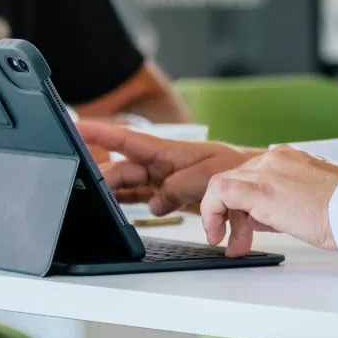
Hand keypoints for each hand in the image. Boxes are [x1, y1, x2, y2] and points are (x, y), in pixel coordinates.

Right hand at [77, 121, 258, 215]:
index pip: (129, 140)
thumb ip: (181, 184)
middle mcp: (165, 165)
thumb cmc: (243, 168)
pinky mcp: (174, 198)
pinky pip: (148, 201)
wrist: (261, 185)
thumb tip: (157, 199)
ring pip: (133, 186)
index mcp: (171, 151)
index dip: (102, 133)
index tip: (76, 127)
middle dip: (104, 174)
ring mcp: (167, 182)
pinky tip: (118, 210)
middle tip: (85, 183)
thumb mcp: (212, 174)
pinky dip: (135, 206)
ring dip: (117, 193)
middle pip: (125, 168)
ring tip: (95, 198)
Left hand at [200, 146, 337, 255]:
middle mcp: (275, 158)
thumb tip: (255, 217)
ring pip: (222, 184)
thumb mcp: (307, 201)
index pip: (249, 173)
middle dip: (226, 211)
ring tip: (220, 240)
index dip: (238, 200)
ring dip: (216, 215)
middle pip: (234, 178)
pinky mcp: (262, 189)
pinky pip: (220, 193)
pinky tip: (217, 234)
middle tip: (227, 236)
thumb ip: (278, 202)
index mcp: (288, 159)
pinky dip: (212, 213)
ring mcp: (267, 170)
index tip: (237, 220)